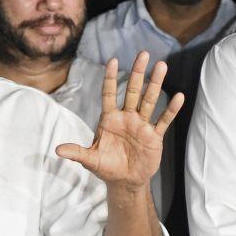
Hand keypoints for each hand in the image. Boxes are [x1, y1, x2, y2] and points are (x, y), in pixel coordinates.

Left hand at [56, 51, 183, 190]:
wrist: (125, 182)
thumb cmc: (106, 167)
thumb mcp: (90, 160)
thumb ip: (77, 153)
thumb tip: (57, 151)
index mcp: (109, 119)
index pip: (109, 94)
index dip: (111, 78)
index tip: (113, 61)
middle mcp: (126, 117)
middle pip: (133, 91)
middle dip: (138, 73)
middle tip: (143, 54)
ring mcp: (141, 125)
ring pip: (149, 100)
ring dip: (155, 84)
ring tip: (162, 66)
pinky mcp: (154, 136)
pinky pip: (163, 120)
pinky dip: (171, 109)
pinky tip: (179, 96)